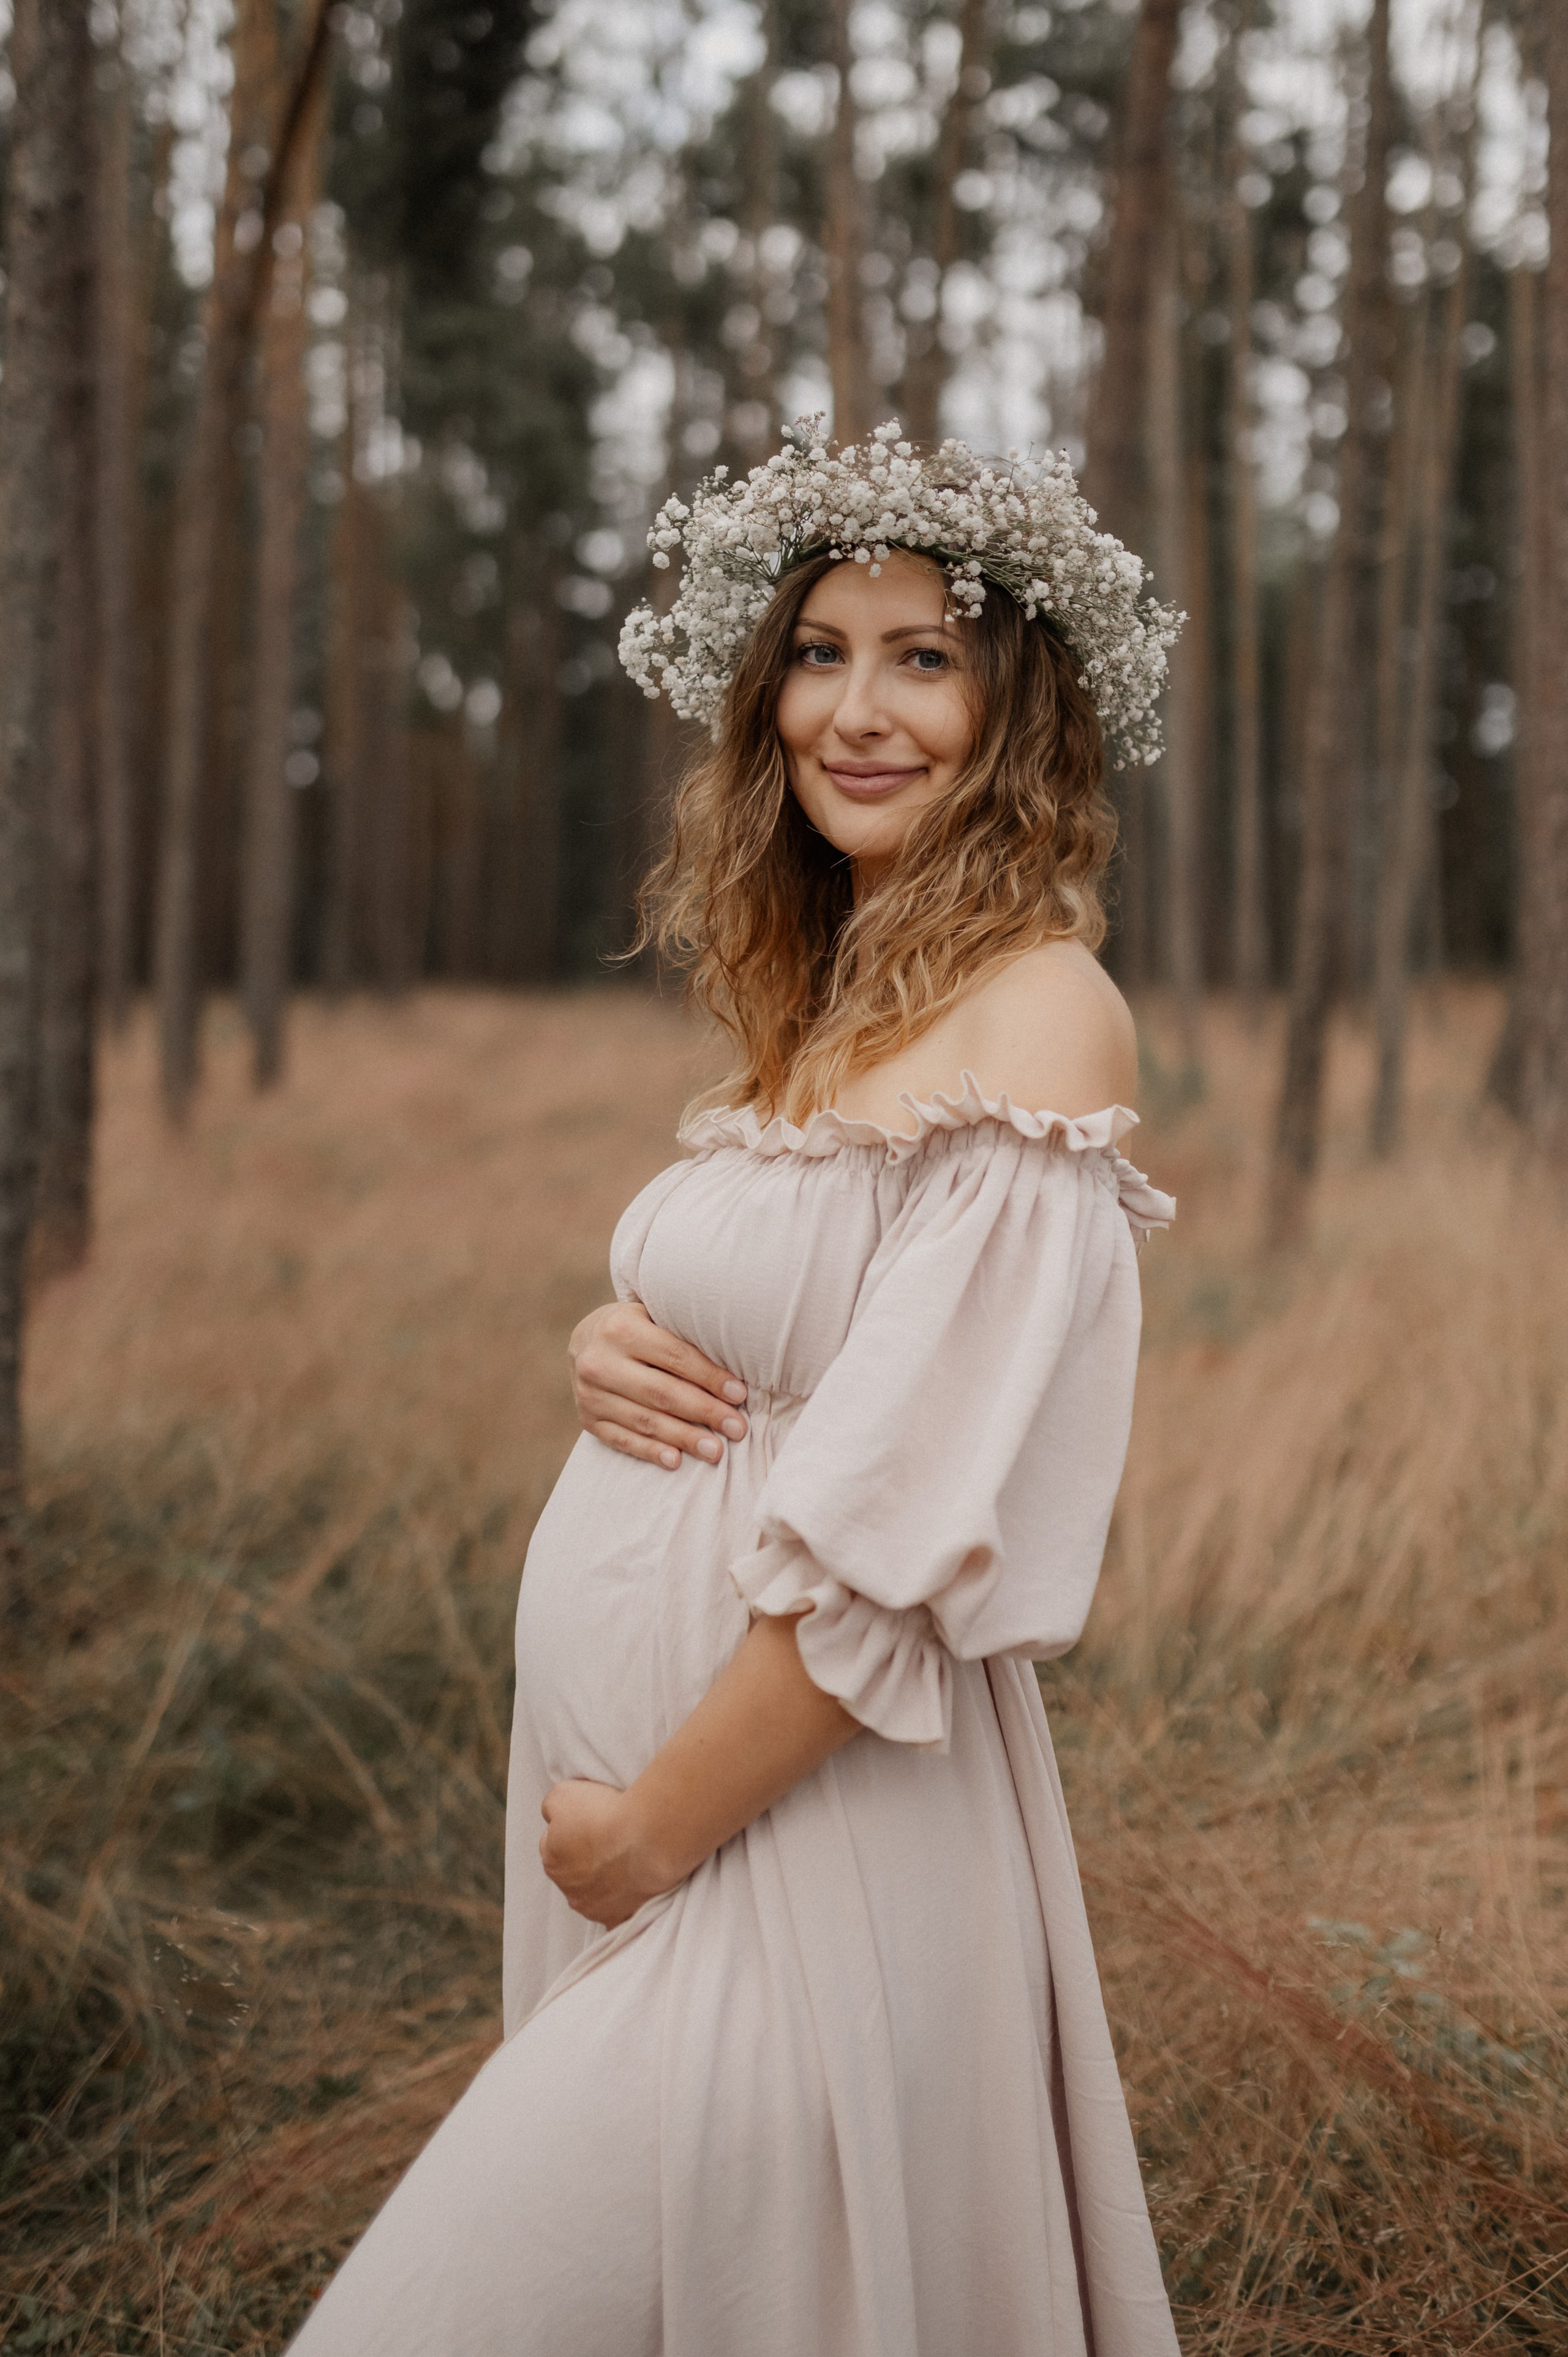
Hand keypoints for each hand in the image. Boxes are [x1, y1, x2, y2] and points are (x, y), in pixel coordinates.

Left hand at [539, 1778, 682, 1927]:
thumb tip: (553, 1816)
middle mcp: (568, 1889)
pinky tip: (631, 1889)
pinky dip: (621, 1904)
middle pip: (574, 1871)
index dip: (573, 1830)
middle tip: (610, 1840)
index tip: (592, 1821)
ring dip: (604, 1880)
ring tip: (627, 1859)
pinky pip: (615, 1914)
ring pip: (594, 1893)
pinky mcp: (617, 1918)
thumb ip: (551, 1807)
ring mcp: (593, 1908)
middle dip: (587, 1858)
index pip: (554, 1843)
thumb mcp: (563, 1793)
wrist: (645, 1839)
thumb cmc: (606, 1814)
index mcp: (552, 1859)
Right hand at [569, 1300, 748, 1470]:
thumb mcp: (654, 1317)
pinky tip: (676, 1461)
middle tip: (737, 1429)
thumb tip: (735, 1369)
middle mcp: (599, 1361)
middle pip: (661, 1392)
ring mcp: (589, 1394)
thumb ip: (684, 1336)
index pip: (675, 1356)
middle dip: (704, 1412)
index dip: (710, 1377)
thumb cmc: (638, 1327)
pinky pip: (622, 1440)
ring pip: (644, 1420)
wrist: (585, 1340)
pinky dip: (650, 1451)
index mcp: (621, 1327)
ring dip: (683, 1438)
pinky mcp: (587, 1419)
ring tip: (716, 1451)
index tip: (739, 1395)